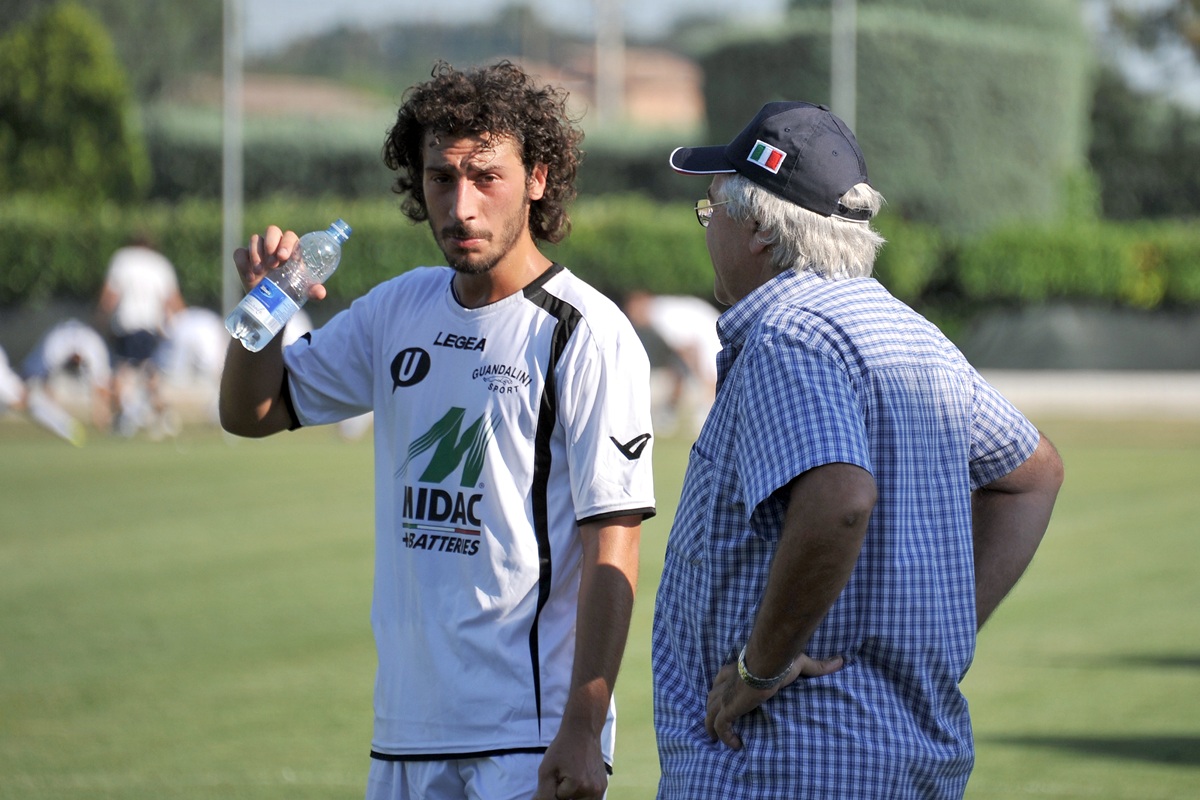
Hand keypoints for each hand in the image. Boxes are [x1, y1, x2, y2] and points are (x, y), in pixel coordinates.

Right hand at [232, 225, 326, 300]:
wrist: (269, 301)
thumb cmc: (289, 290)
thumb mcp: (302, 291)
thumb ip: (313, 290)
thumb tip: (320, 293)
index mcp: (291, 248)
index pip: (289, 237)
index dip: (286, 243)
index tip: (284, 257)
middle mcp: (274, 245)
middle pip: (272, 230)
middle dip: (271, 243)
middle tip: (272, 263)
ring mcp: (258, 250)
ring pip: (255, 239)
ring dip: (256, 254)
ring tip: (260, 270)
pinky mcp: (243, 258)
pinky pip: (239, 253)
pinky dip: (243, 263)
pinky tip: (250, 275)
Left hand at [532, 728, 607, 799]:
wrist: (583, 731)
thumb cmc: (562, 748)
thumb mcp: (546, 769)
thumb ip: (543, 794)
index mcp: (577, 785)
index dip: (552, 789)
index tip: (556, 776)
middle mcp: (592, 790)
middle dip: (563, 795)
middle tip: (563, 777)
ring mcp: (600, 790)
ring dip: (572, 796)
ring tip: (570, 779)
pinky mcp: (603, 787)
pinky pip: (590, 799)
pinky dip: (581, 795)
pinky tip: (578, 780)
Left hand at [704, 653, 843, 749]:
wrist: (768, 665)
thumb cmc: (779, 661)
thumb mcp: (799, 663)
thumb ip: (817, 665)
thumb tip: (840, 661)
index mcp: (737, 668)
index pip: (722, 678)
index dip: (722, 690)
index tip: (729, 702)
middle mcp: (726, 681)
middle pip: (711, 696)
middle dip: (713, 708)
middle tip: (718, 722)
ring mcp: (724, 696)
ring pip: (710, 712)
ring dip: (713, 724)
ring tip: (721, 738)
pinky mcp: (726, 709)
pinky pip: (719, 726)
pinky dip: (724, 736)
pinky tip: (735, 745)